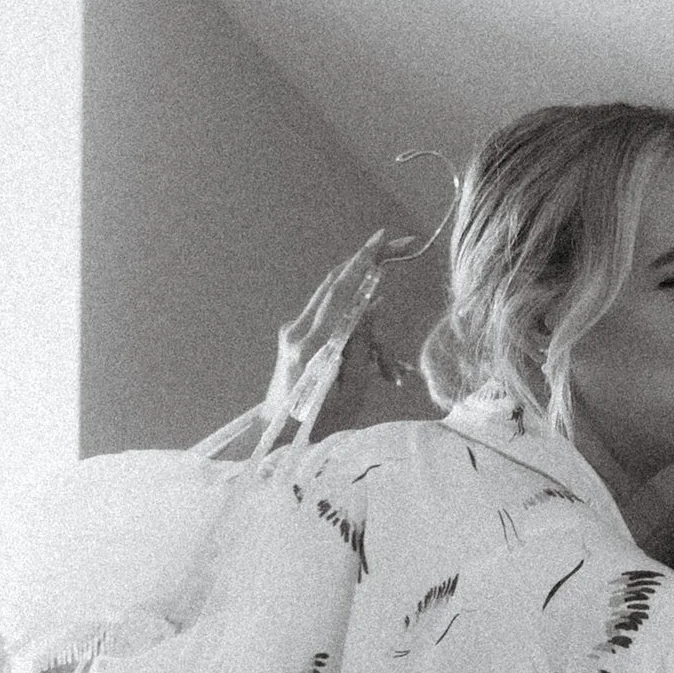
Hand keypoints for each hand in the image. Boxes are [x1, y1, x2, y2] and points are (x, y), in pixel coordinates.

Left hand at [259, 228, 413, 444]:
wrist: (276, 433)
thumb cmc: (318, 424)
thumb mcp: (351, 393)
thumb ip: (362, 346)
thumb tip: (372, 305)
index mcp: (312, 347)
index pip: (340, 292)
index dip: (363, 262)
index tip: (383, 239)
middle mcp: (297, 331)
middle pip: (334, 283)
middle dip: (365, 262)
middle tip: (396, 246)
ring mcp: (291, 330)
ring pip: (332, 298)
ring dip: (364, 308)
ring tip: (387, 364)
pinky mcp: (292, 333)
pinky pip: (327, 316)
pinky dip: (352, 326)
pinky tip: (371, 360)